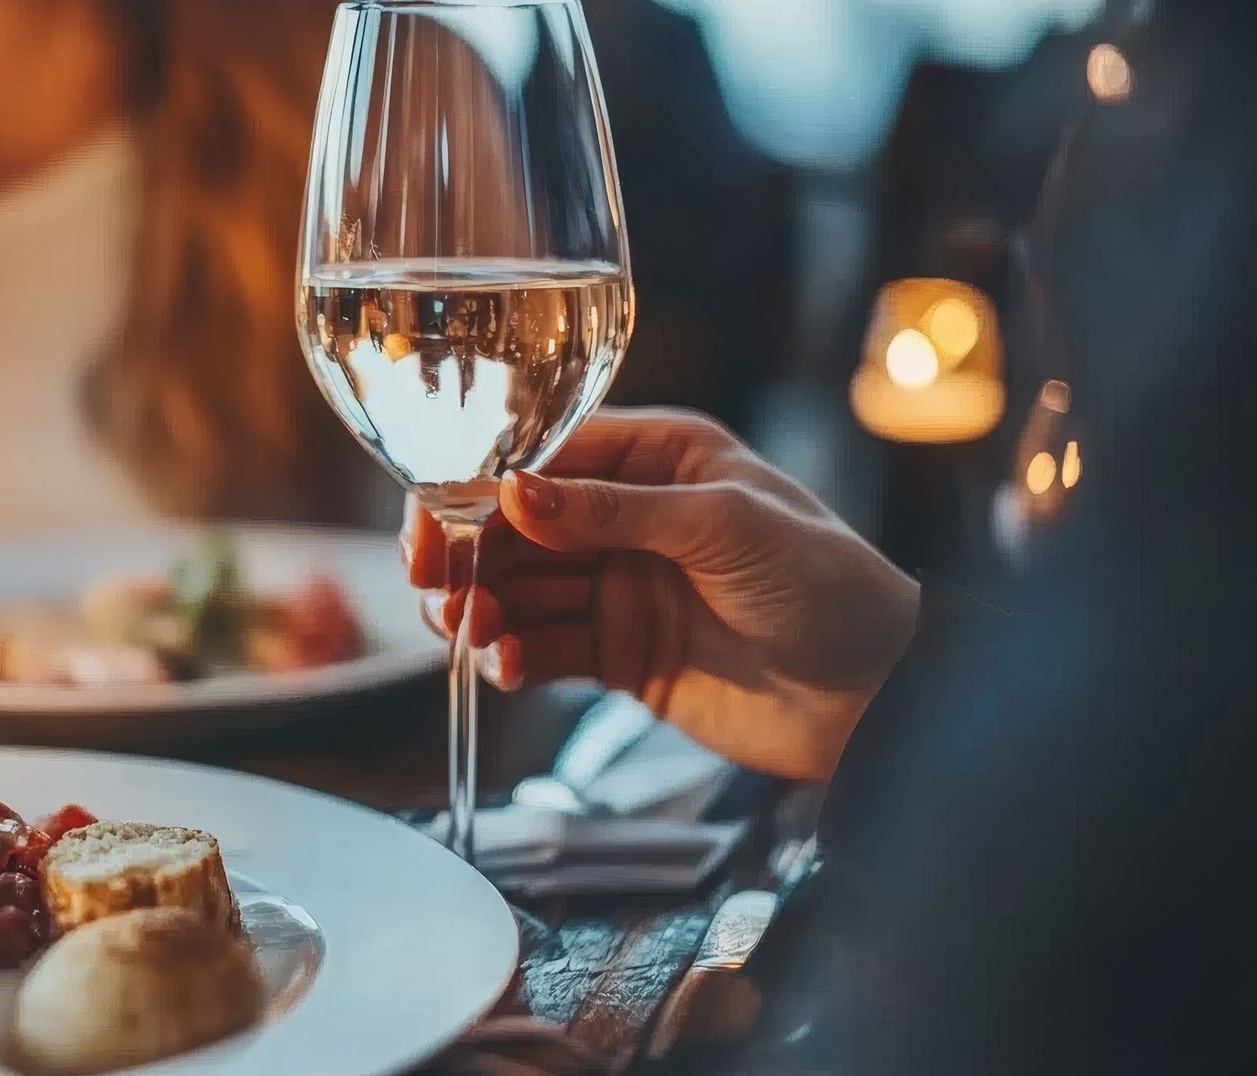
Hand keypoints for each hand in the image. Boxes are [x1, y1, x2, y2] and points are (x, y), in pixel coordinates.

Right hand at [403, 408, 919, 778]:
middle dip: (468, 556)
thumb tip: (513, 490)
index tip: (435, 522)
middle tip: (434, 588)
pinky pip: (545, 650)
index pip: (543, 460)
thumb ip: (612, 512)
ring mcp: (622, 588)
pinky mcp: (621, 655)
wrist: (882, 697)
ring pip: (521, 591)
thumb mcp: (722, 527)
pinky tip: (504, 666)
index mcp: (659, 461)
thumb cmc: (830, 586)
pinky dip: (514, 658)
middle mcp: (631, 519)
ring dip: (482, 610)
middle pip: (516, 529)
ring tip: (466, 631)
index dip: (479, 488)